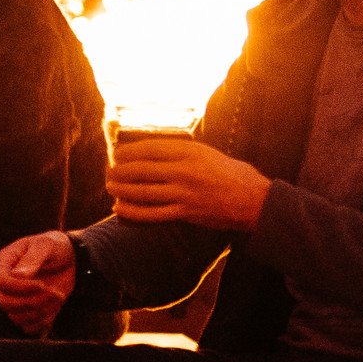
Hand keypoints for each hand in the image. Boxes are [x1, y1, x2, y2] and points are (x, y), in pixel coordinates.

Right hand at [0, 231, 74, 335]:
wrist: (70, 259)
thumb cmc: (54, 247)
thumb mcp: (46, 245)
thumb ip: (33, 259)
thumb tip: (18, 275)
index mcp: (4, 263)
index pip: (1, 282)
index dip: (20, 288)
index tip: (42, 285)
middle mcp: (6, 283)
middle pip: (5, 303)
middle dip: (32, 301)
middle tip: (56, 293)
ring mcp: (15, 299)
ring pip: (17, 317)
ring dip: (40, 311)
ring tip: (59, 297)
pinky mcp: (28, 312)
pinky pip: (28, 327)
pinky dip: (42, 322)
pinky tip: (55, 307)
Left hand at [105, 139, 271, 231]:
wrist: (253, 200)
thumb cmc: (233, 174)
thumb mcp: (208, 153)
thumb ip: (183, 153)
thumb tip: (154, 154)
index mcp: (190, 151)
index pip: (151, 148)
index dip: (130, 151)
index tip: (118, 153)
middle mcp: (185, 170)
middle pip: (143, 169)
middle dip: (121, 170)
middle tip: (109, 171)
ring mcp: (184, 193)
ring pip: (144, 191)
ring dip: (123, 189)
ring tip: (110, 186)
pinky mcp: (185, 213)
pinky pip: (152, 213)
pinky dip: (133, 211)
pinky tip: (121, 208)